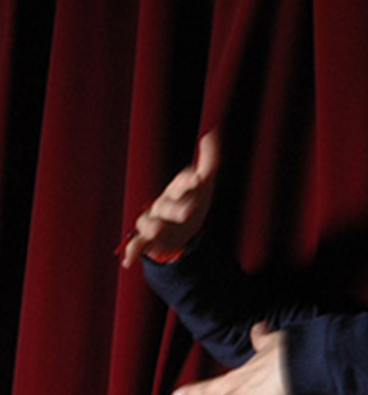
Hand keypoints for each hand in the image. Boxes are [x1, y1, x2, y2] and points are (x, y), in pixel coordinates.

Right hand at [121, 130, 219, 268]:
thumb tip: (212, 132)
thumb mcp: (204, 185)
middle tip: (189, 211)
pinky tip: (127, 261)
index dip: (189, 181)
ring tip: (156, 229)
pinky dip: (131, 251)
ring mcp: (153, 221)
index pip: (183, 183)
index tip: (199, 178)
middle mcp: (162, 203)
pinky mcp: (148, 240)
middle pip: (168, 204)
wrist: (182, 228)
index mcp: (177, 190)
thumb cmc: (192, 200)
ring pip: (149, 222)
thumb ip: (209, 162)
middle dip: (177, 207)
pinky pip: (136, 244)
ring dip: (152, 225)